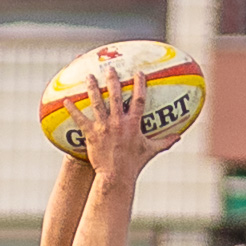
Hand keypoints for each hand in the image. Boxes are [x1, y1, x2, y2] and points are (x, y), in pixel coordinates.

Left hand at [64, 68, 179, 181]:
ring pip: (97, 103)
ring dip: (92, 88)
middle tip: (110, 68)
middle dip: (113, 80)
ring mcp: (104, 128)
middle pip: (116, 96)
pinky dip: (73, 109)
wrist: (116, 178)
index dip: (140, 85)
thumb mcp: (150, 151)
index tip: (139, 72)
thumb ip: (165, 142)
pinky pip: (80, 119)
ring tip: (89, 76)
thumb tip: (179, 136)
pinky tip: (66, 100)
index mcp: (133, 125)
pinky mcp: (91, 135)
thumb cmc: (134, 165)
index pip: (139, 100)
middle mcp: (118, 123)